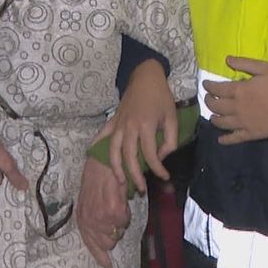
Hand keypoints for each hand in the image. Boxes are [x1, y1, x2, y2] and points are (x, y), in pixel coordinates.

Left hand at [77, 157, 129, 267]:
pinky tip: (120, 201)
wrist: (102, 162)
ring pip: (118, 232)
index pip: (91, 245)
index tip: (109, 267)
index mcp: (82, 219)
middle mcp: (89, 221)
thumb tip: (108, 236)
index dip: (100, 257)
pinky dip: (126, 213)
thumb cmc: (97, 180)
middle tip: (115, 217)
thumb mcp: (89, 202)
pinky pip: (124, 221)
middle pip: (107, 243)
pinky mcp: (112, 211)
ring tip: (117, 206)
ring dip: (120, 223)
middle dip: (114, 233)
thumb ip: (94, 220)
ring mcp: (100, 218)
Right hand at [107, 58, 177, 189]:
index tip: (164, 176)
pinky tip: (95, 159)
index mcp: (146, 125)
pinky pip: (102, 136)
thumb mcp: (173, 117)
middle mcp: (129, 127)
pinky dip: (97, 148)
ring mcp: (118, 124)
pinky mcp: (112, 121)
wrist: (145, 77)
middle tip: (141, 189)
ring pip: (113, 150)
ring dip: (116, 168)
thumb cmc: (161, 97)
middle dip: (135, 175)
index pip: (150, 154)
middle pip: (129, 156)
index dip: (158, 168)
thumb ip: (170, 139)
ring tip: (121, 182)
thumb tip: (161, 156)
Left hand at [205, 56, 267, 144]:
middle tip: (209, 98)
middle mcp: (236, 108)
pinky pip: (234, 138)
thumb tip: (227, 60)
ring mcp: (242, 123)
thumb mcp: (264, 68)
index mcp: (239, 91)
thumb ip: (244, 63)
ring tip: (213, 115)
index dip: (209, 86)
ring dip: (214, 118)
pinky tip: (220, 140)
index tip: (206, 84)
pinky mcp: (250, 134)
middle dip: (209, 101)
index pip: (217, 89)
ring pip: (221, 122)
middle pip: (216, 106)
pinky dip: (225, 140)